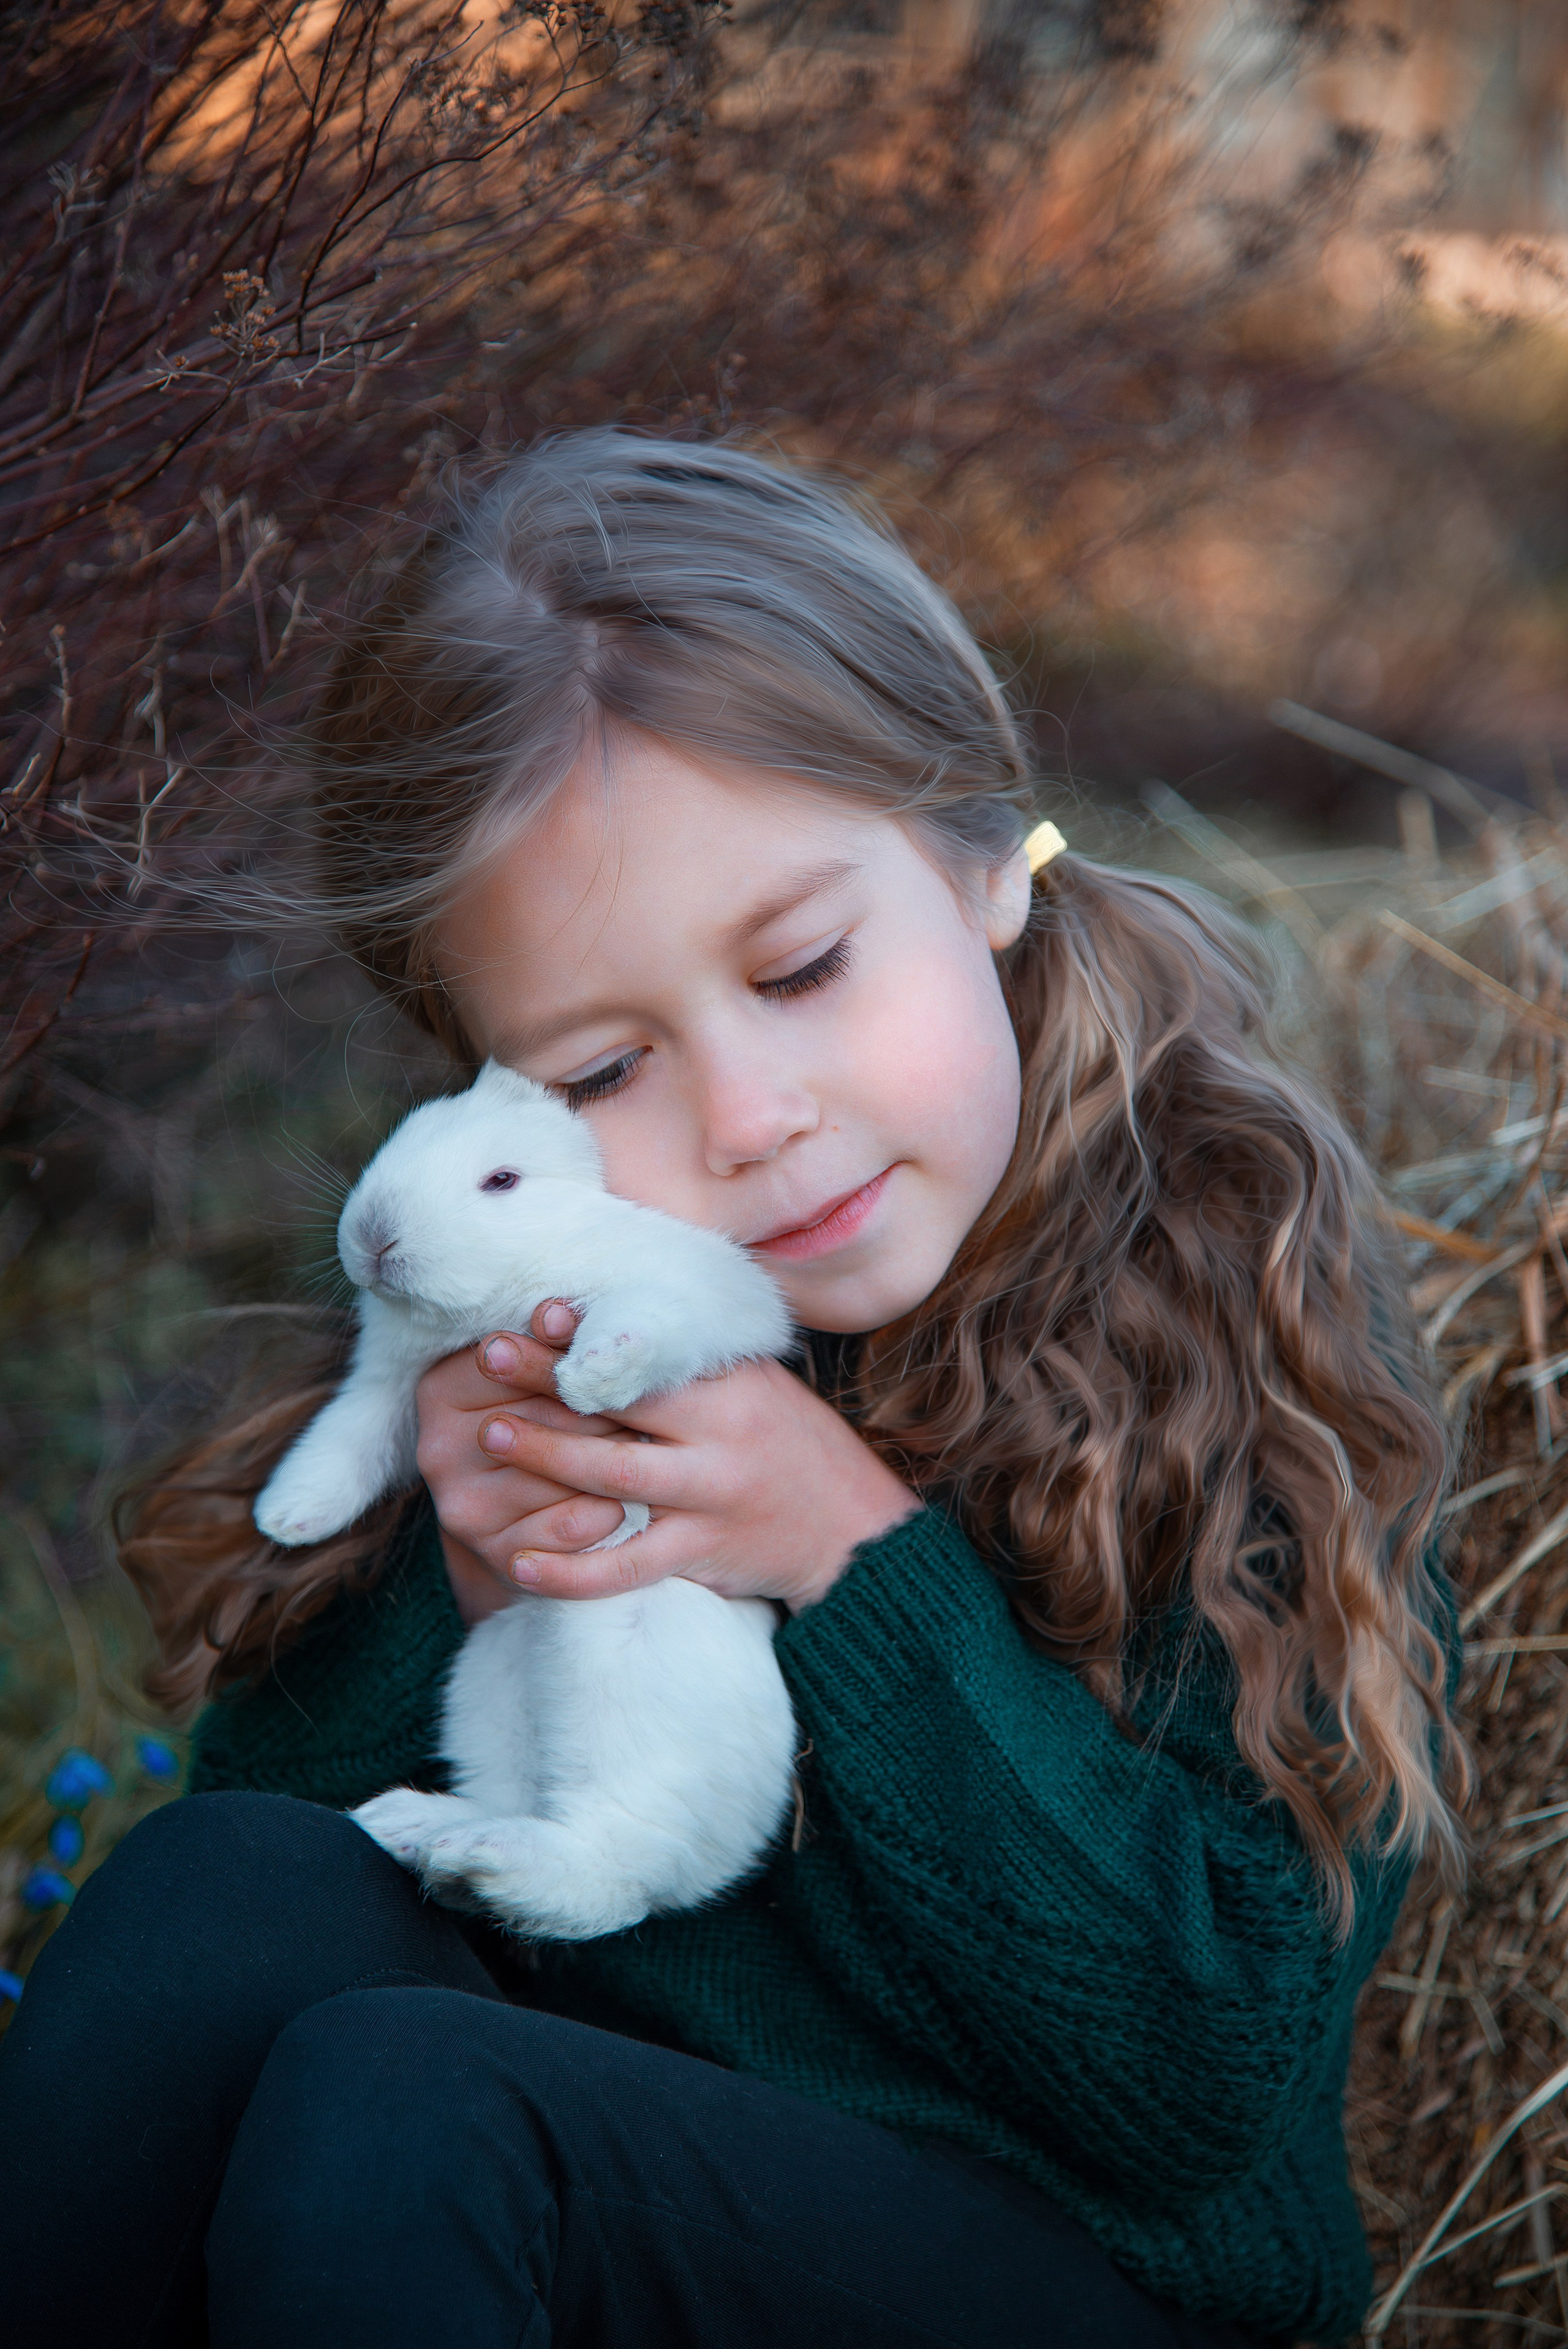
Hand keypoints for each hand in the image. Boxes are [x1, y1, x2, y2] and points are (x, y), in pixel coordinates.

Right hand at [416, 1304, 629, 1626]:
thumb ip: (551, 1342)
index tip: (606, 1353)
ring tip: (649, 1454)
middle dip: (596, 1413)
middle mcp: (437, 1450)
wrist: (527, 1513)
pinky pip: (567, 1529)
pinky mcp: (496, 1553)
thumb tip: (555, 1314)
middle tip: (647, 1409)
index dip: (566, 1358)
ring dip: (609, 1465)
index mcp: (439, 1390)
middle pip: (538, 1420)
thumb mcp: (543, 1373)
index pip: (507, 1363)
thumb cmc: (546, 1417)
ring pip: (555, 1476)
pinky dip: (605, 1515)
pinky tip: (627, 1504)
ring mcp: (463, 1506)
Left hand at [420, 1306, 917, 1617]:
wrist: (855, 1531)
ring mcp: (709, 1498)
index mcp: (732, 1388)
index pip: (649, 1354)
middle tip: (487, 1355)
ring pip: (614, 1479)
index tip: (535, 1310)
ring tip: (492, 1437)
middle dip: (548, 1380)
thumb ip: (697, 1363)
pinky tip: (521, 1564)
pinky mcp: (701, 1554)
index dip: (589, 1333)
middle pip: (621, 1405)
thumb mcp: (759, 1388)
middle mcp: (720, 1438)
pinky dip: (571, 1570)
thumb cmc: (793, 1446)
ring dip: (546, 1457)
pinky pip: (626, 1567)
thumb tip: (616, 1317)